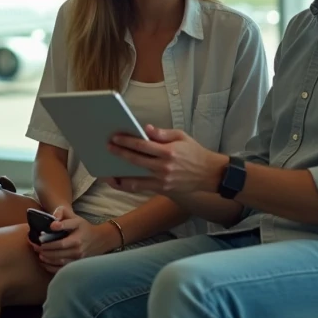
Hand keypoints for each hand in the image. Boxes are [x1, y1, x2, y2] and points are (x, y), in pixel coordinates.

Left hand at [27, 206, 120, 273]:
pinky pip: (62, 269)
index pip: (60, 242)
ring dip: (47, 259)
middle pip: (58, 253)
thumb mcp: (75, 217)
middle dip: (44, 250)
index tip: (39, 238)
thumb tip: (52, 223)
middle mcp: (78, 250)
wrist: (100, 240)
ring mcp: (78, 260)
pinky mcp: (77, 265)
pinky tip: (44, 263)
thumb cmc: (84, 227)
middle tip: (35, 247)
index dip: (48, 242)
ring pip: (59, 262)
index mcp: (77, 239)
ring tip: (39, 254)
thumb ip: (63, 213)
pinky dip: (51, 268)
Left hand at [106, 125, 228, 195]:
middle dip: (119, 153)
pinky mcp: (162, 189)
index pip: (143, 145)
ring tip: (107, 172)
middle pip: (135, 160)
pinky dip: (128, 185)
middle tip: (107, 147)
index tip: (115, 138)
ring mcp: (162, 180)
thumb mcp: (182, 137)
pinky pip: (140, 188)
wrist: (210, 174)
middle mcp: (164, 167)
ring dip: (118, 176)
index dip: (127, 141)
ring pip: (135, 180)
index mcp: (169, 152)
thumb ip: (163, 133)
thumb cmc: (195, 153)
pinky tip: (118, 182)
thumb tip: (146, 129)